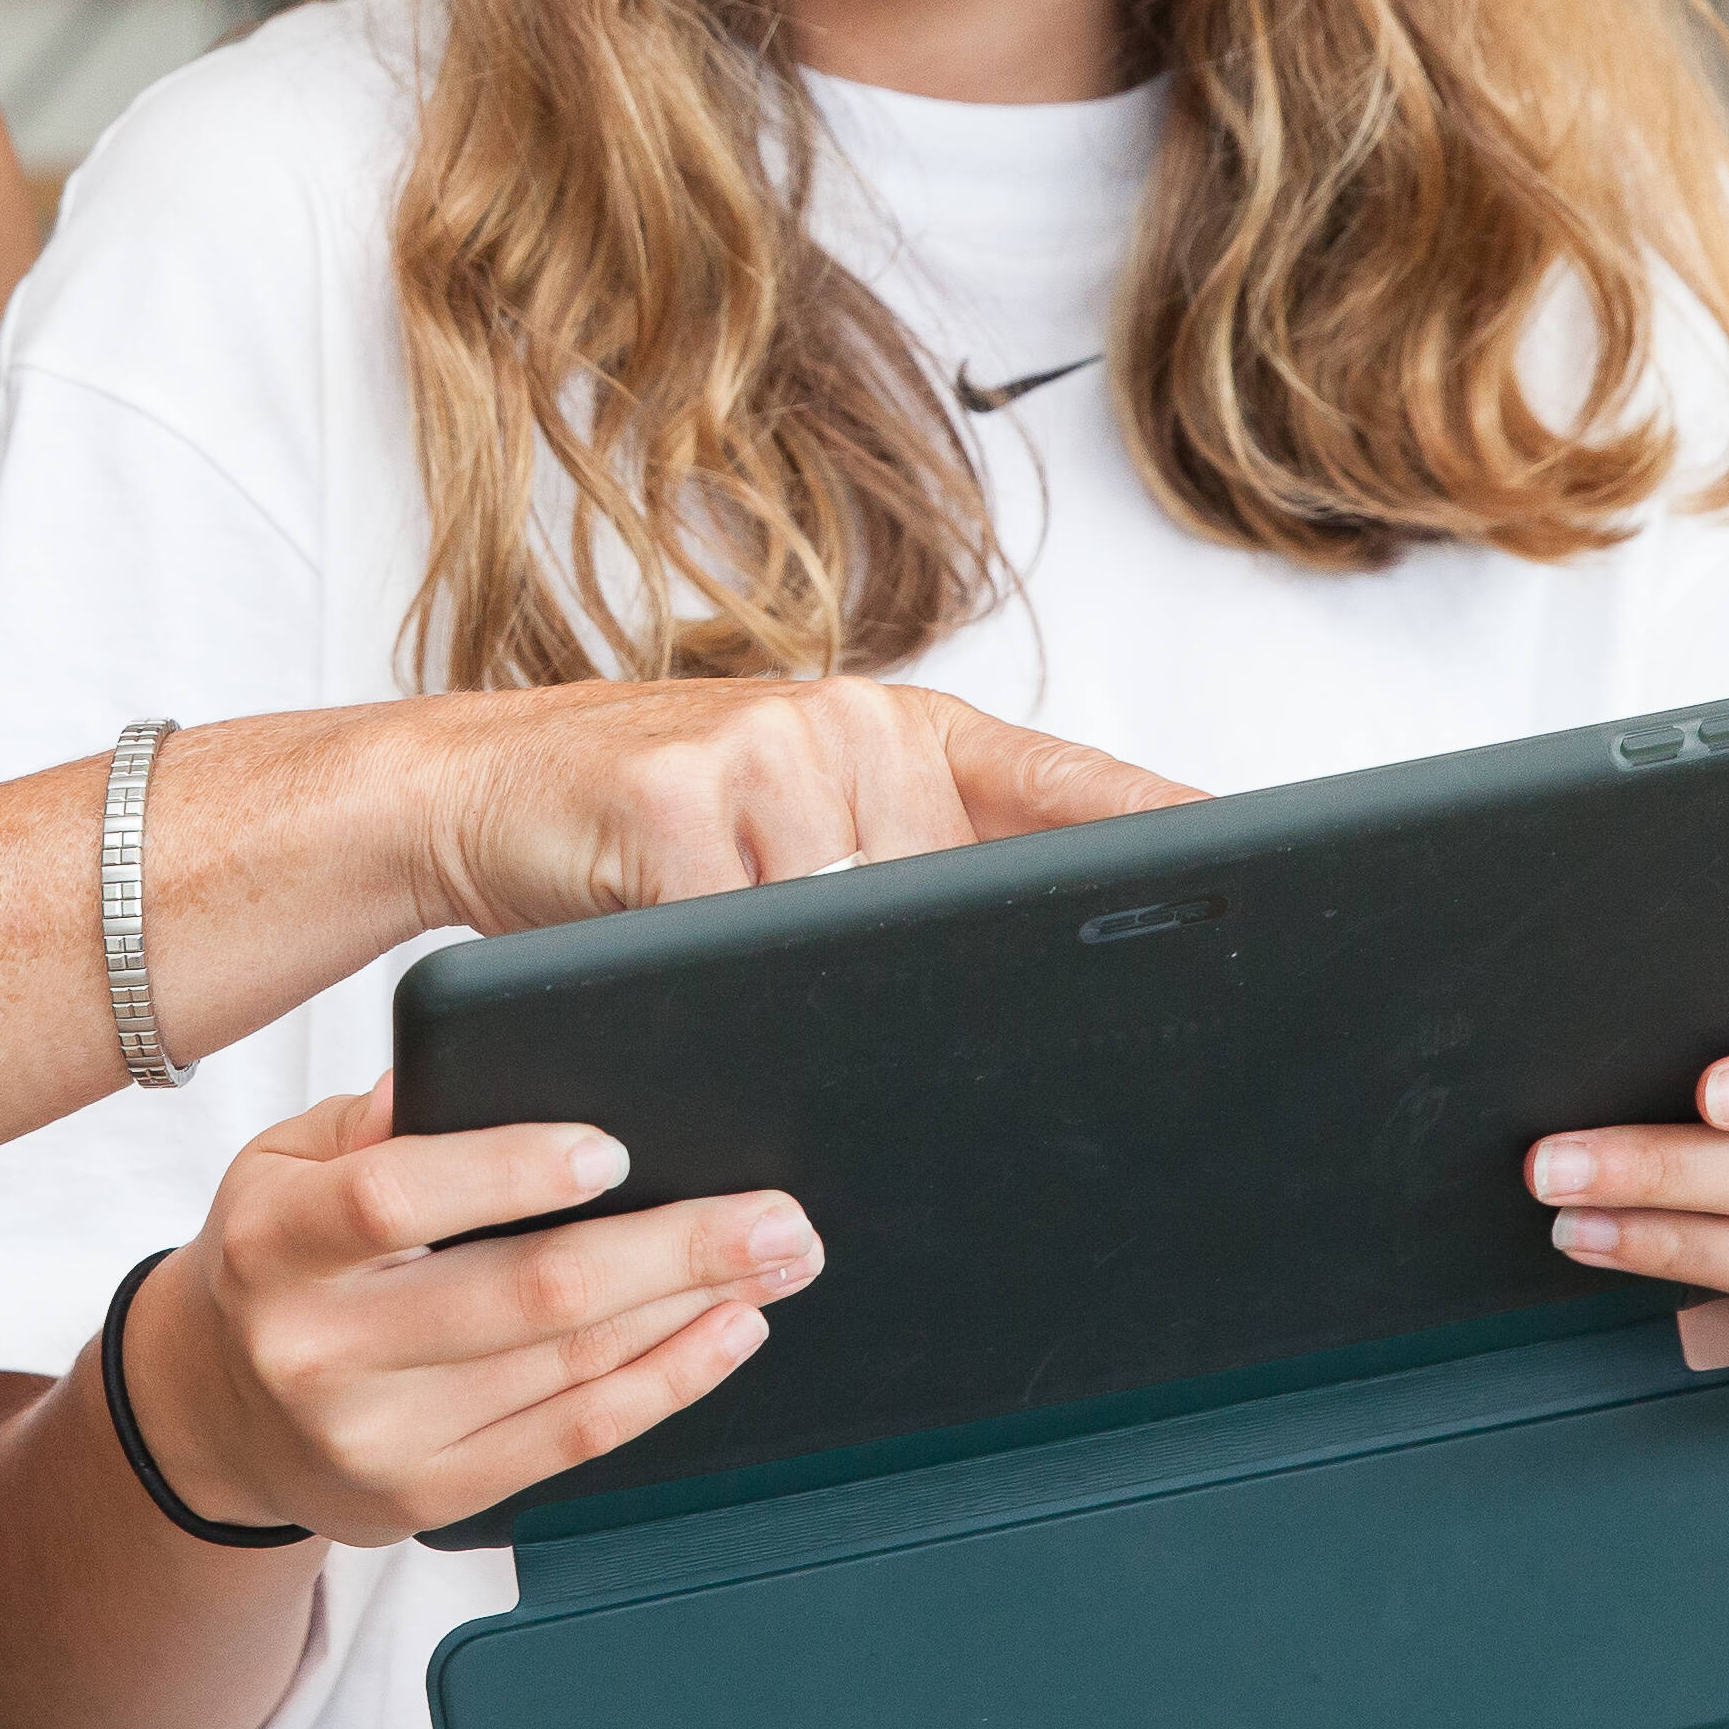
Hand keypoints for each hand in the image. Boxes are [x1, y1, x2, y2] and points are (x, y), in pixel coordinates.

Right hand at [119, 1077, 824, 1543]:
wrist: (215, 1413)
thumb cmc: (277, 1260)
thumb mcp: (282, 1164)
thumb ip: (368, 1123)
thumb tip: (459, 1077)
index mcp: (277, 1242)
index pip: (394, 1197)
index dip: (509, 1171)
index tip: (611, 1147)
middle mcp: (319, 1348)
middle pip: (523, 1295)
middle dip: (671, 1249)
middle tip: (773, 1215)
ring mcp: (377, 1436)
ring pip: (568, 1368)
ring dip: (694, 1311)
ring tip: (775, 1260)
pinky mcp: (428, 1496)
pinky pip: (572, 1439)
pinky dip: (666, 1384)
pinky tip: (725, 1335)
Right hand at [388, 676, 1190, 939]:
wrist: (474, 785)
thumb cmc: (646, 826)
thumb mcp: (791, 825)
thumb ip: (894, 868)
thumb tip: (1007, 978)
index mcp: (898, 733)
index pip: (1061, 783)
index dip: (1158, 823)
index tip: (1253, 859)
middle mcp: (849, 726)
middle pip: (956, 895)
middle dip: (952, 971)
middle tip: (923, 1002)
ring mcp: (766, 752)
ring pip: (850, 925)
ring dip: (807, 979)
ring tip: (724, 942)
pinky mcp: (674, 799)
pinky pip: (742, 934)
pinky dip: (720, 965)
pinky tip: (671, 930)